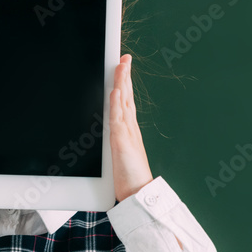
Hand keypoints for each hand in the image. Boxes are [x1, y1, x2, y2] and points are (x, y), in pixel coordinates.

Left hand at [109, 54, 153, 202]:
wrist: (138, 193)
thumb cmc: (129, 177)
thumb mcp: (121, 154)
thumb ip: (118, 141)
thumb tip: (113, 132)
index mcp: (129, 130)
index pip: (126, 102)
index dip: (125, 84)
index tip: (123, 69)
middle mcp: (129, 129)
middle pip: (128, 96)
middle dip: (125, 76)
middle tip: (125, 58)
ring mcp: (127, 134)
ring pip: (123, 102)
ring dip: (122, 83)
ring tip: (121, 65)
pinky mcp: (122, 142)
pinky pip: (118, 119)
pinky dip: (117, 103)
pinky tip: (116, 91)